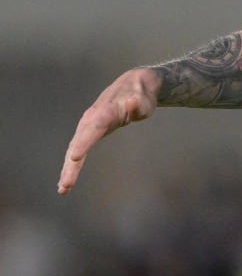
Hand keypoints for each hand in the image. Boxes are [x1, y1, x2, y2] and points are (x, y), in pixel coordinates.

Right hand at [58, 68, 160, 193]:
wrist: (132, 87)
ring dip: (68, 169)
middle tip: (66, 184)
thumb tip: (134, 102)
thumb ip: (138, 103)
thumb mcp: (143, 100)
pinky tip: (66, 181)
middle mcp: (91, 120)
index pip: (93, 129)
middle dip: (71, 165)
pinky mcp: (87, 133)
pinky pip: (77, 151)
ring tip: (63, 188)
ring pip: (74, 150)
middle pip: (78, 144)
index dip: (84, 143)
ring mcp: (87, 127)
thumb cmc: (140, 96)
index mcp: (104, 113)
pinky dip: (71, 166)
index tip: (75, 156)